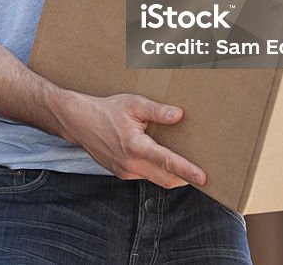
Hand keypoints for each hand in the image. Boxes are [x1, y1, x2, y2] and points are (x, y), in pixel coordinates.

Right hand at [61, 93, 205, 189]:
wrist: (79, 122)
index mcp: (135, 147)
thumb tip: (179, 115)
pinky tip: (159, 159)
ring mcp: (125, 172)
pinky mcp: (122, 174)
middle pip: (167, 178)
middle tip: (202, 173)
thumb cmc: (107, 110)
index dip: (187, 171)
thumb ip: (157, 111)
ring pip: (156, 179)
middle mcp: (131, 164)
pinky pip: (145, 176)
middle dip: (185, 178)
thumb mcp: (133, 104)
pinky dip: (156, 171)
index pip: (167, 162)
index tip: (203, 178)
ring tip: (183, 164)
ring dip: (171, 174)